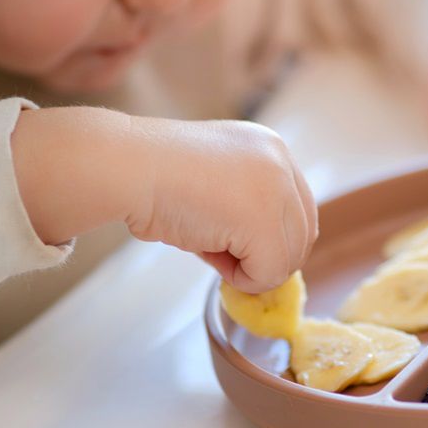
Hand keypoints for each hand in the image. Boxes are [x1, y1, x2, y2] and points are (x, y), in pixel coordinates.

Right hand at [12, 109, 316, 293]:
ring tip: (210, 248)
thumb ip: (247, 207)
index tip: (236, 245)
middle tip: (222, 254)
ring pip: (288, 258)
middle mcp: (281, 162)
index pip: (298, 210)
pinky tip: (210, 255)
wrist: (125, 167)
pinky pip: (269, 273)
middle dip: (264, 256)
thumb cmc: (154, 177)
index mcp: (271, 148)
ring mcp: (276, 189)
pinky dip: (242, 279)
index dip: (271, 239)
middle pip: (302, 235)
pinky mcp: (263, 221)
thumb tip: (265, 257)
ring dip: (251, 268)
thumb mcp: (216, 182)